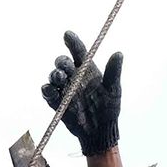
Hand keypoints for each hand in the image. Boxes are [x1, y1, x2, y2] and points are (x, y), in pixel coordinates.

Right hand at [42, 30, 121, 155]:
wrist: (100, 131)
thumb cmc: (109, 108)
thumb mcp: (113, 89)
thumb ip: (113, 72)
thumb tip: (119, 54)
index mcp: (87, 69)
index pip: (78, 51)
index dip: (72, 41)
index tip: (67, 35)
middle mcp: (74, 76)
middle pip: (63, 62)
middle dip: (61, 62)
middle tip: (64, 67)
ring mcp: (64, 89)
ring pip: (54, 76)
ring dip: (54, 75)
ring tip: (59, 78)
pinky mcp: (57, 102)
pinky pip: (48, 93)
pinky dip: (47, 90)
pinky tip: (50, 89)